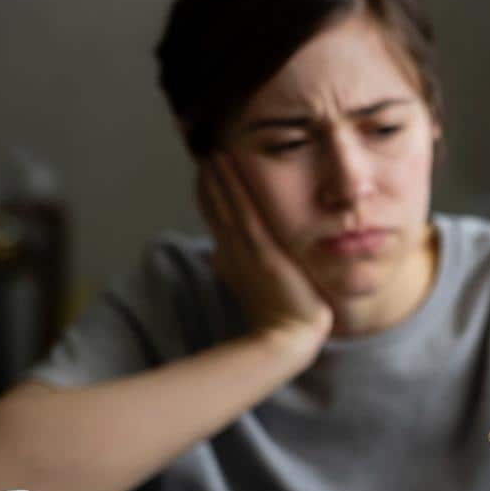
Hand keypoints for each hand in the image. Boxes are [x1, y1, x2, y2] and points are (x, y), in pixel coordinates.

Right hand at [197, 154, 332, 350]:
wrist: (289, 339)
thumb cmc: (279, 319)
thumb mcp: (257, 288)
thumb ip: (240, 269)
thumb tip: (219, 256)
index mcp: (233, 260)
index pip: (217, 221)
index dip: (208, 198)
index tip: (203, 174)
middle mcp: (233, 252)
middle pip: (215, 209)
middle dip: (208, 182)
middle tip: (201, 152)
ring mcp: (246, 250)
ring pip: (226, 204)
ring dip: (216, 177)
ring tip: (210, 150)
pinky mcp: (261, 250)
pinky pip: (244, 210)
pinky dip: (231, 186)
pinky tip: (224, 164)